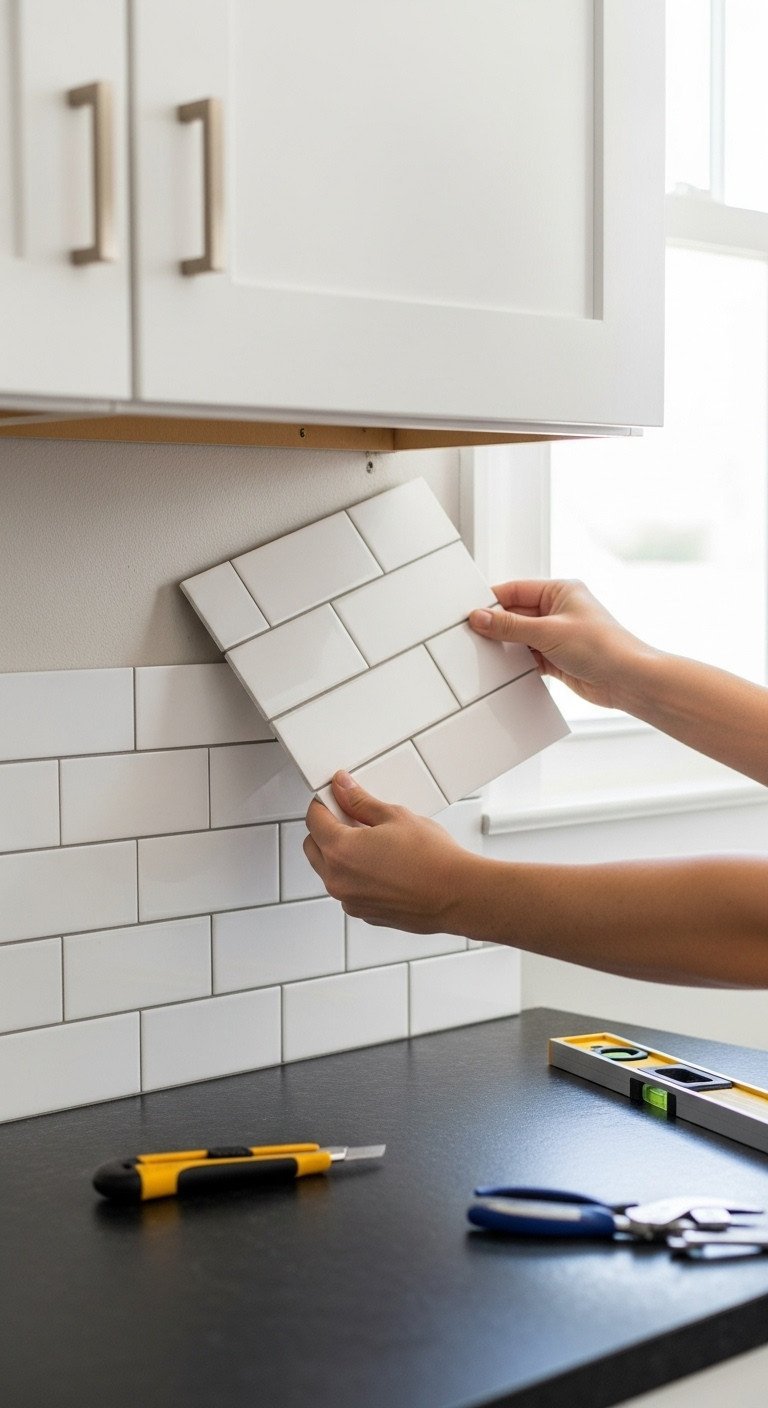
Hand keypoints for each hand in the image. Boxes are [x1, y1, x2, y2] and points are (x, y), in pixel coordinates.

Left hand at [304, 773, 474, 932]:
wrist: (458, 895)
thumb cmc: (433, 858)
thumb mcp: (394, 816)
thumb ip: (360, 801)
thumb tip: (342, 787)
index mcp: (340, 850)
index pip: (314, 819)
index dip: (324, 803)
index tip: (335, 797)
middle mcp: (338, 880)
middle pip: (314, 847)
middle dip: (326, 829)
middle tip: (354, 818)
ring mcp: (350, 901)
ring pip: (330, 871)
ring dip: (340, 855)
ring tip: (374, 843)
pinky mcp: (365, 914)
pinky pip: (349, 890)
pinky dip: (356, 877)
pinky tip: (384, 866)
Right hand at [469, 579, 653, 709]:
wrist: (628, 680)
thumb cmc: (603, 647)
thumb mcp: (549, 632)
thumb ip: (511, 626)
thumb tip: (482, 617)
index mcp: (560, 591)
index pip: (516, 590)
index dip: (492, 601)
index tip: (470, 613)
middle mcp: (559, 611)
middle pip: (516, 615)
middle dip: (497, 626)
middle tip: (472, 635)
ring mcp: (558, 635)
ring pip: (521, 638)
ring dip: (506, 646)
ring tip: (485, 654)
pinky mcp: (557, 658)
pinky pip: (528, 657)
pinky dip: (516, 663)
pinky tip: (503, 669)